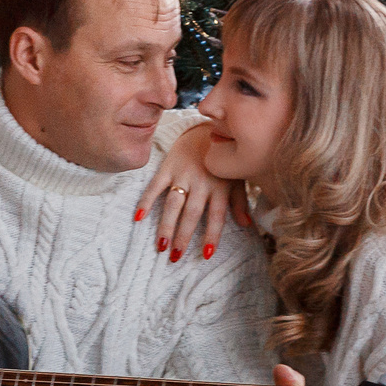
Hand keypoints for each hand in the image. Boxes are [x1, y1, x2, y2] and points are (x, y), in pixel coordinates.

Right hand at [137, 122, 251, 263]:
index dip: (212, 235)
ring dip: (166, 225)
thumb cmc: (223, 159)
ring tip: (160, 246)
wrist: (207, 128)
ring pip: (173, 204)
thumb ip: (239, 202)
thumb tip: (247, 225)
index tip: (206, 254)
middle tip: (176, 256)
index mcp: (220, 187)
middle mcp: (201, 182)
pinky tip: (139, 217)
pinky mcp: (168, 167)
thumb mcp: (236, 178)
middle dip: (183, 236)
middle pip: (191, 213)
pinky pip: (155, 186)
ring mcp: (183, 175)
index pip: (216, 216)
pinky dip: (146, 201)